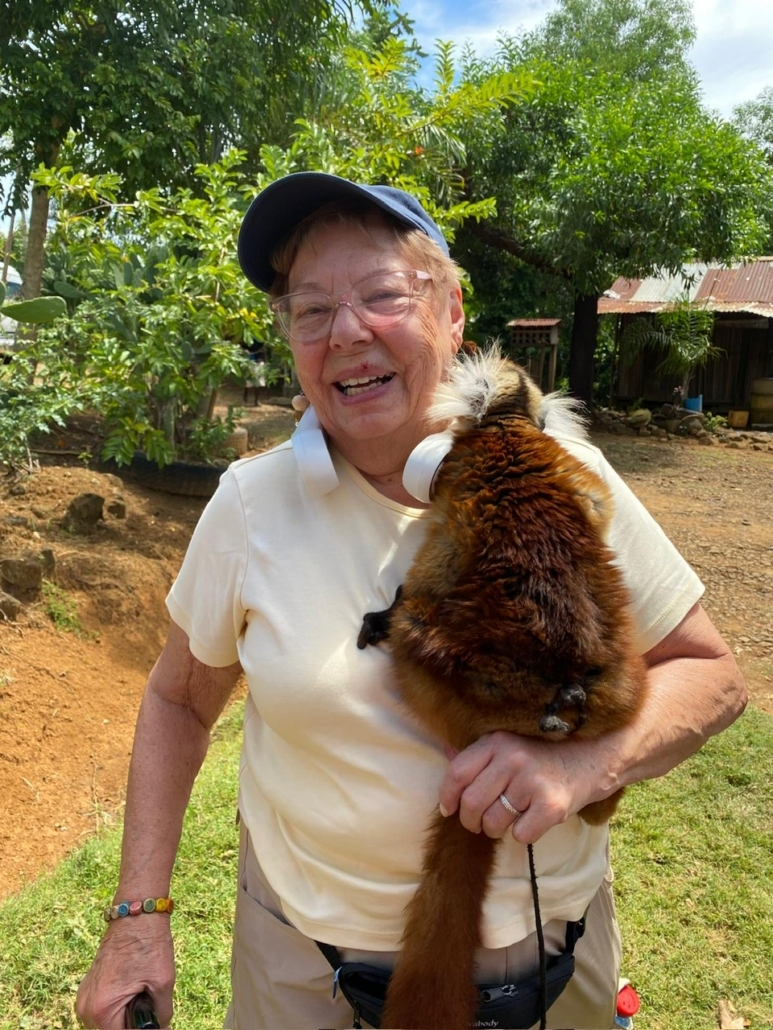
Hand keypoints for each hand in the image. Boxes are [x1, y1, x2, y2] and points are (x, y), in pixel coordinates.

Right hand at [76, 916, 174, 1028]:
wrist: (136, 913)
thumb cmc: (148, 944)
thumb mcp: (163, 983)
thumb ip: (161, 1015)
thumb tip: (162, 1029)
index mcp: (101, 1010)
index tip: (155, 1021)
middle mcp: (86, 1008)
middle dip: (134, 1023)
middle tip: (150, 1001)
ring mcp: (85, 997)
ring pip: (110, 1021)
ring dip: (127, 1015)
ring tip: (142, 990)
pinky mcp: (89, 987)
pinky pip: (105, 1008)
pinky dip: (120, 1005)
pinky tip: (134, 987)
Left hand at [437, 730, 610, 843]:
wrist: (590, 757)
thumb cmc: (541, 754)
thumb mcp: (509, 743)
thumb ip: (478, 752)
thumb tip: (446, 754)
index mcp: (497, 742)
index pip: (457, 773)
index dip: (448, 796)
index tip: (449, 809)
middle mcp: (512, 759)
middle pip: (471, 803)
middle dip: (471, 821)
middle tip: (479, 822)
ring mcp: (532, 782)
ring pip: (493, 823)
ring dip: (495, 830)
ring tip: (507, 819)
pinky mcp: (551, 806)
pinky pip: (520, 835)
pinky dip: (522, 834)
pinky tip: (532, 819)